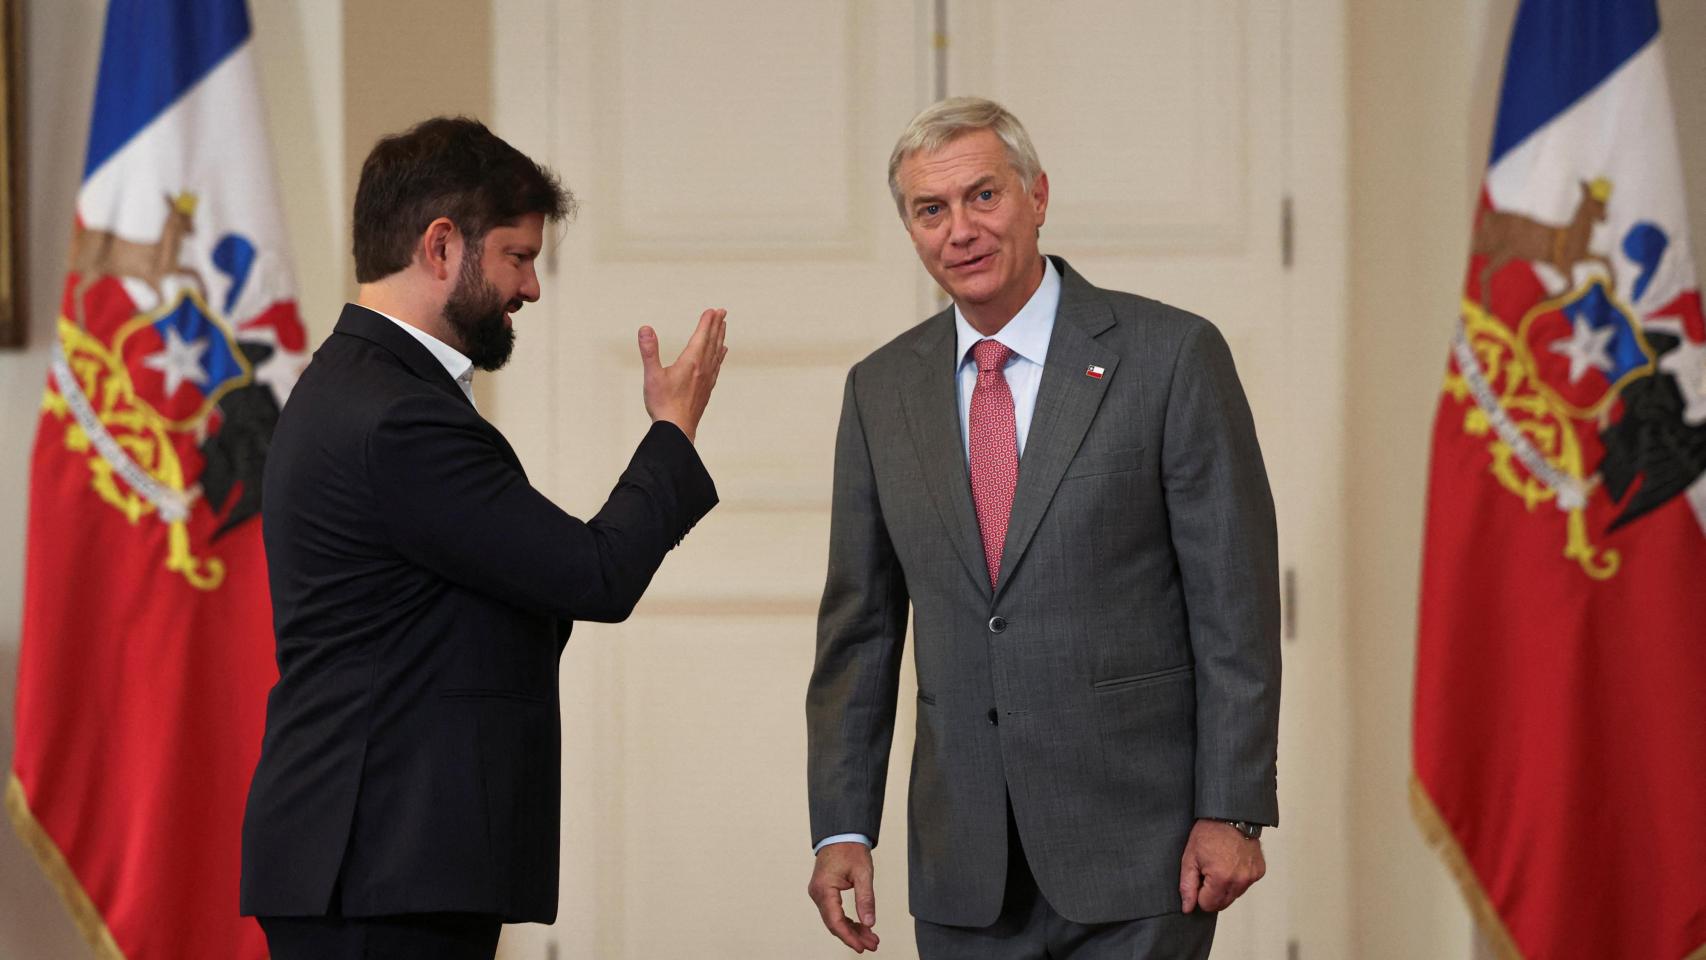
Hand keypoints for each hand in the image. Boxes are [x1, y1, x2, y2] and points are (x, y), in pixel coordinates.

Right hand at [638, 308, 727, 442]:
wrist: (677, 429)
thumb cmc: (663, 404)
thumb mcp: (652, 375)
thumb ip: (649, 351)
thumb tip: (645, 328)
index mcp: (691, 362)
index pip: (701, 337)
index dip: (707, 322)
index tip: (713, 310)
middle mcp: (702, 369)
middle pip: (712, 342)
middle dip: (716, 326)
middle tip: (722, 312)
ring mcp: (706, 380)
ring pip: (716, 353)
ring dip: (719, 338)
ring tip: (723, 327)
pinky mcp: (706, 389)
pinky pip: (716, 367)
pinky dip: (719, 356)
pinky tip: (721, 353)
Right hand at [807, 842, 879, 952]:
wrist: (841, 834)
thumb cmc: (851, 849)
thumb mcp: (863, 874)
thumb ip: (866, 899)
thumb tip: (869, 923)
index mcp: (824, 889)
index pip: (835, 921)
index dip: (849, 937)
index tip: (862, 947)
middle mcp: (817, 893)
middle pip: (834, 923)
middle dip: (853, 936)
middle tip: (873, 945)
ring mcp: (819, 893)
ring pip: (835, 920)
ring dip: (852, 930)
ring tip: (871, 938)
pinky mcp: (824, 893)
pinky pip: (834, 912)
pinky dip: (848, 921)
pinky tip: (862, 927)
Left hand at [1179, 819, 1265, 912]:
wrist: (1231, 815)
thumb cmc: (1209, 833)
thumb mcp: (1190, 857)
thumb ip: (1187, 886)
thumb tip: (1187, 908)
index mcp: (1221, 878)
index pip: (1208, 905)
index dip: (1200, 894)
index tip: (1199, 877)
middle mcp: (1240, 880)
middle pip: (1222, 904)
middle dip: (1212, 893)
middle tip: (1208, 871)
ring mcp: (1252, 876)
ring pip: (1234, 895)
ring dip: (1225, 887)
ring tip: (1220, 865)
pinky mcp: (1259, 872)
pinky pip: (1245, 885)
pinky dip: (1238, 878)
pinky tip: (1232, 862)